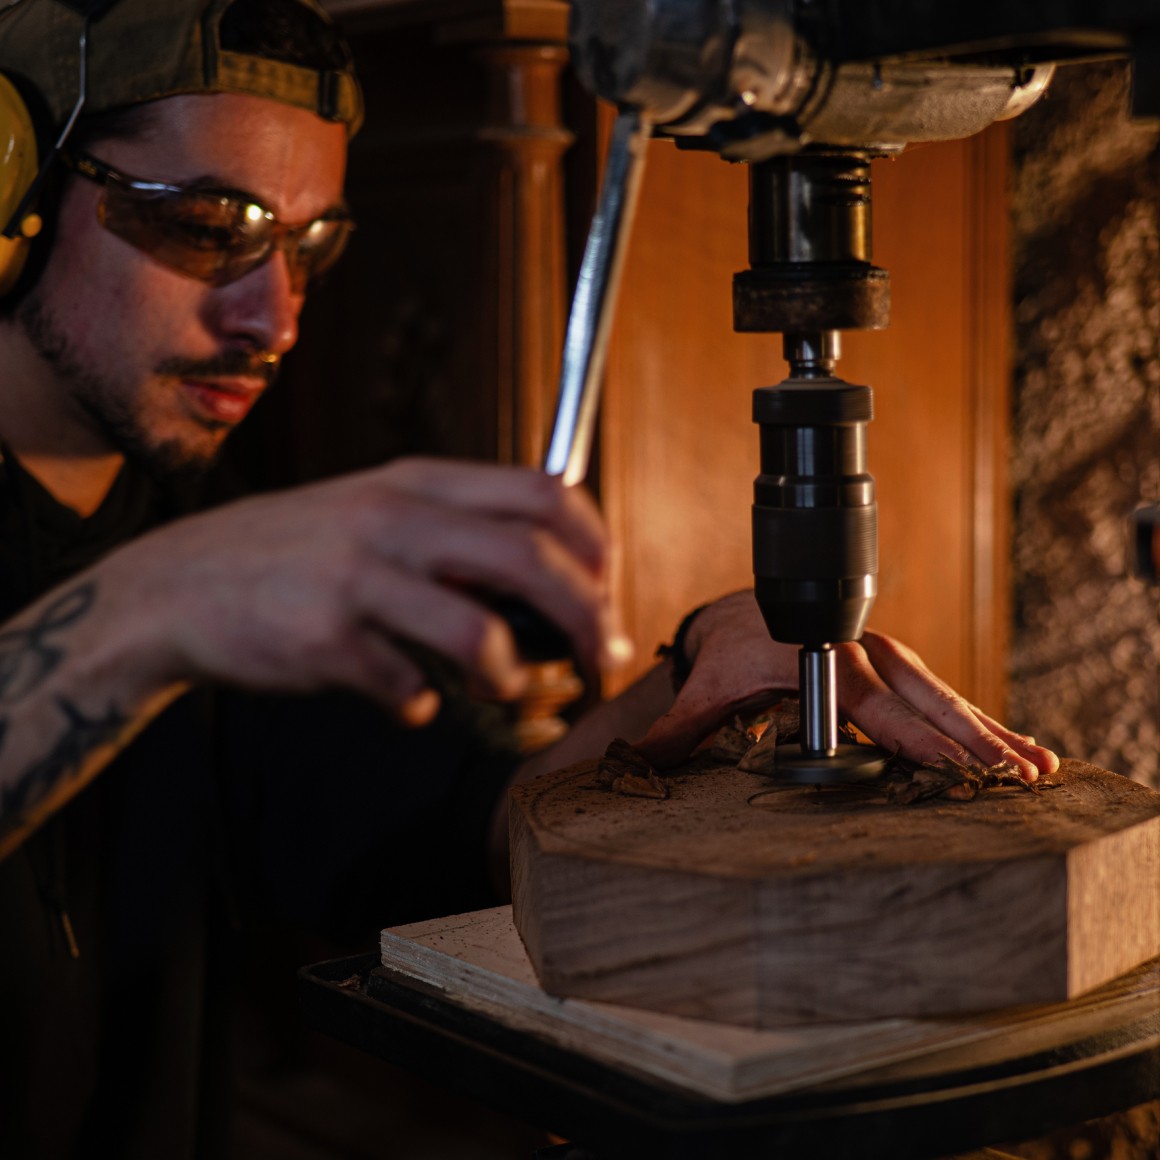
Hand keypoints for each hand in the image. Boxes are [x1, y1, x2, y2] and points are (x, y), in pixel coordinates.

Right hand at [105, 458, 617, 722]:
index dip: (594, 544)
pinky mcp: (322, 641)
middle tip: (602, 660)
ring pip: (478, 632)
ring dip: (508, 674)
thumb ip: (454, 531)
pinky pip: (407, 687)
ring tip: (495, 686)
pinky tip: (406, 699)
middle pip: (530, 559)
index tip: (606, 589)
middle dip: (587, 618)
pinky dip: (421, 704)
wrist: (173, 585)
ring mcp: (355, 578)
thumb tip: (551, 581)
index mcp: (416, 482)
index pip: (541, 490)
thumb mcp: (374, 509)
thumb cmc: (296, 553)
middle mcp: (392, 518)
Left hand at [634, 591, 1058, 779]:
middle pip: (923, 697)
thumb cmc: (728, 652)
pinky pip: (942, 693)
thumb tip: (638, 763)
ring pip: (943, 694)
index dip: (912, 734)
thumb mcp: (702, 690)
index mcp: (816, 658)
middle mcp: (859, 651)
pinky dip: (981, 719)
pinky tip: (1016, 747)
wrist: (743, 612)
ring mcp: (883, 655)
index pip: (871, 702)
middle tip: (1017, 772)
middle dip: (972, 736)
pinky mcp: (895, 665)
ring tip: (1039, 766)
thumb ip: (675, 731)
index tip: (950, 762)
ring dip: (991, 729)